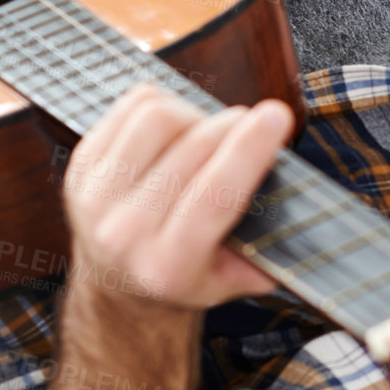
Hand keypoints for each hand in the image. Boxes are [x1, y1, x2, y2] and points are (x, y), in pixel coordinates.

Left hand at [63, 85, 293, 310]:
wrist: (118, 284)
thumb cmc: (189, 275)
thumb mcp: (237, 279)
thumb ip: (273, 247)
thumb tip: (309, 204)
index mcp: (169, 267)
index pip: (215, 195)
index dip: (250, 149)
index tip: (278, 116)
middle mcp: (124, 234)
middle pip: (193, 149)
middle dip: (235, 127)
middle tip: (255, 127)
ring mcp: (95, 198)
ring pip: (159, 117)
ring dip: (196, 116)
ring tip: (208, 136)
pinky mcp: (81, 166)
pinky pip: (131, 107)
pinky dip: (164, 105)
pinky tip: (177, 130)